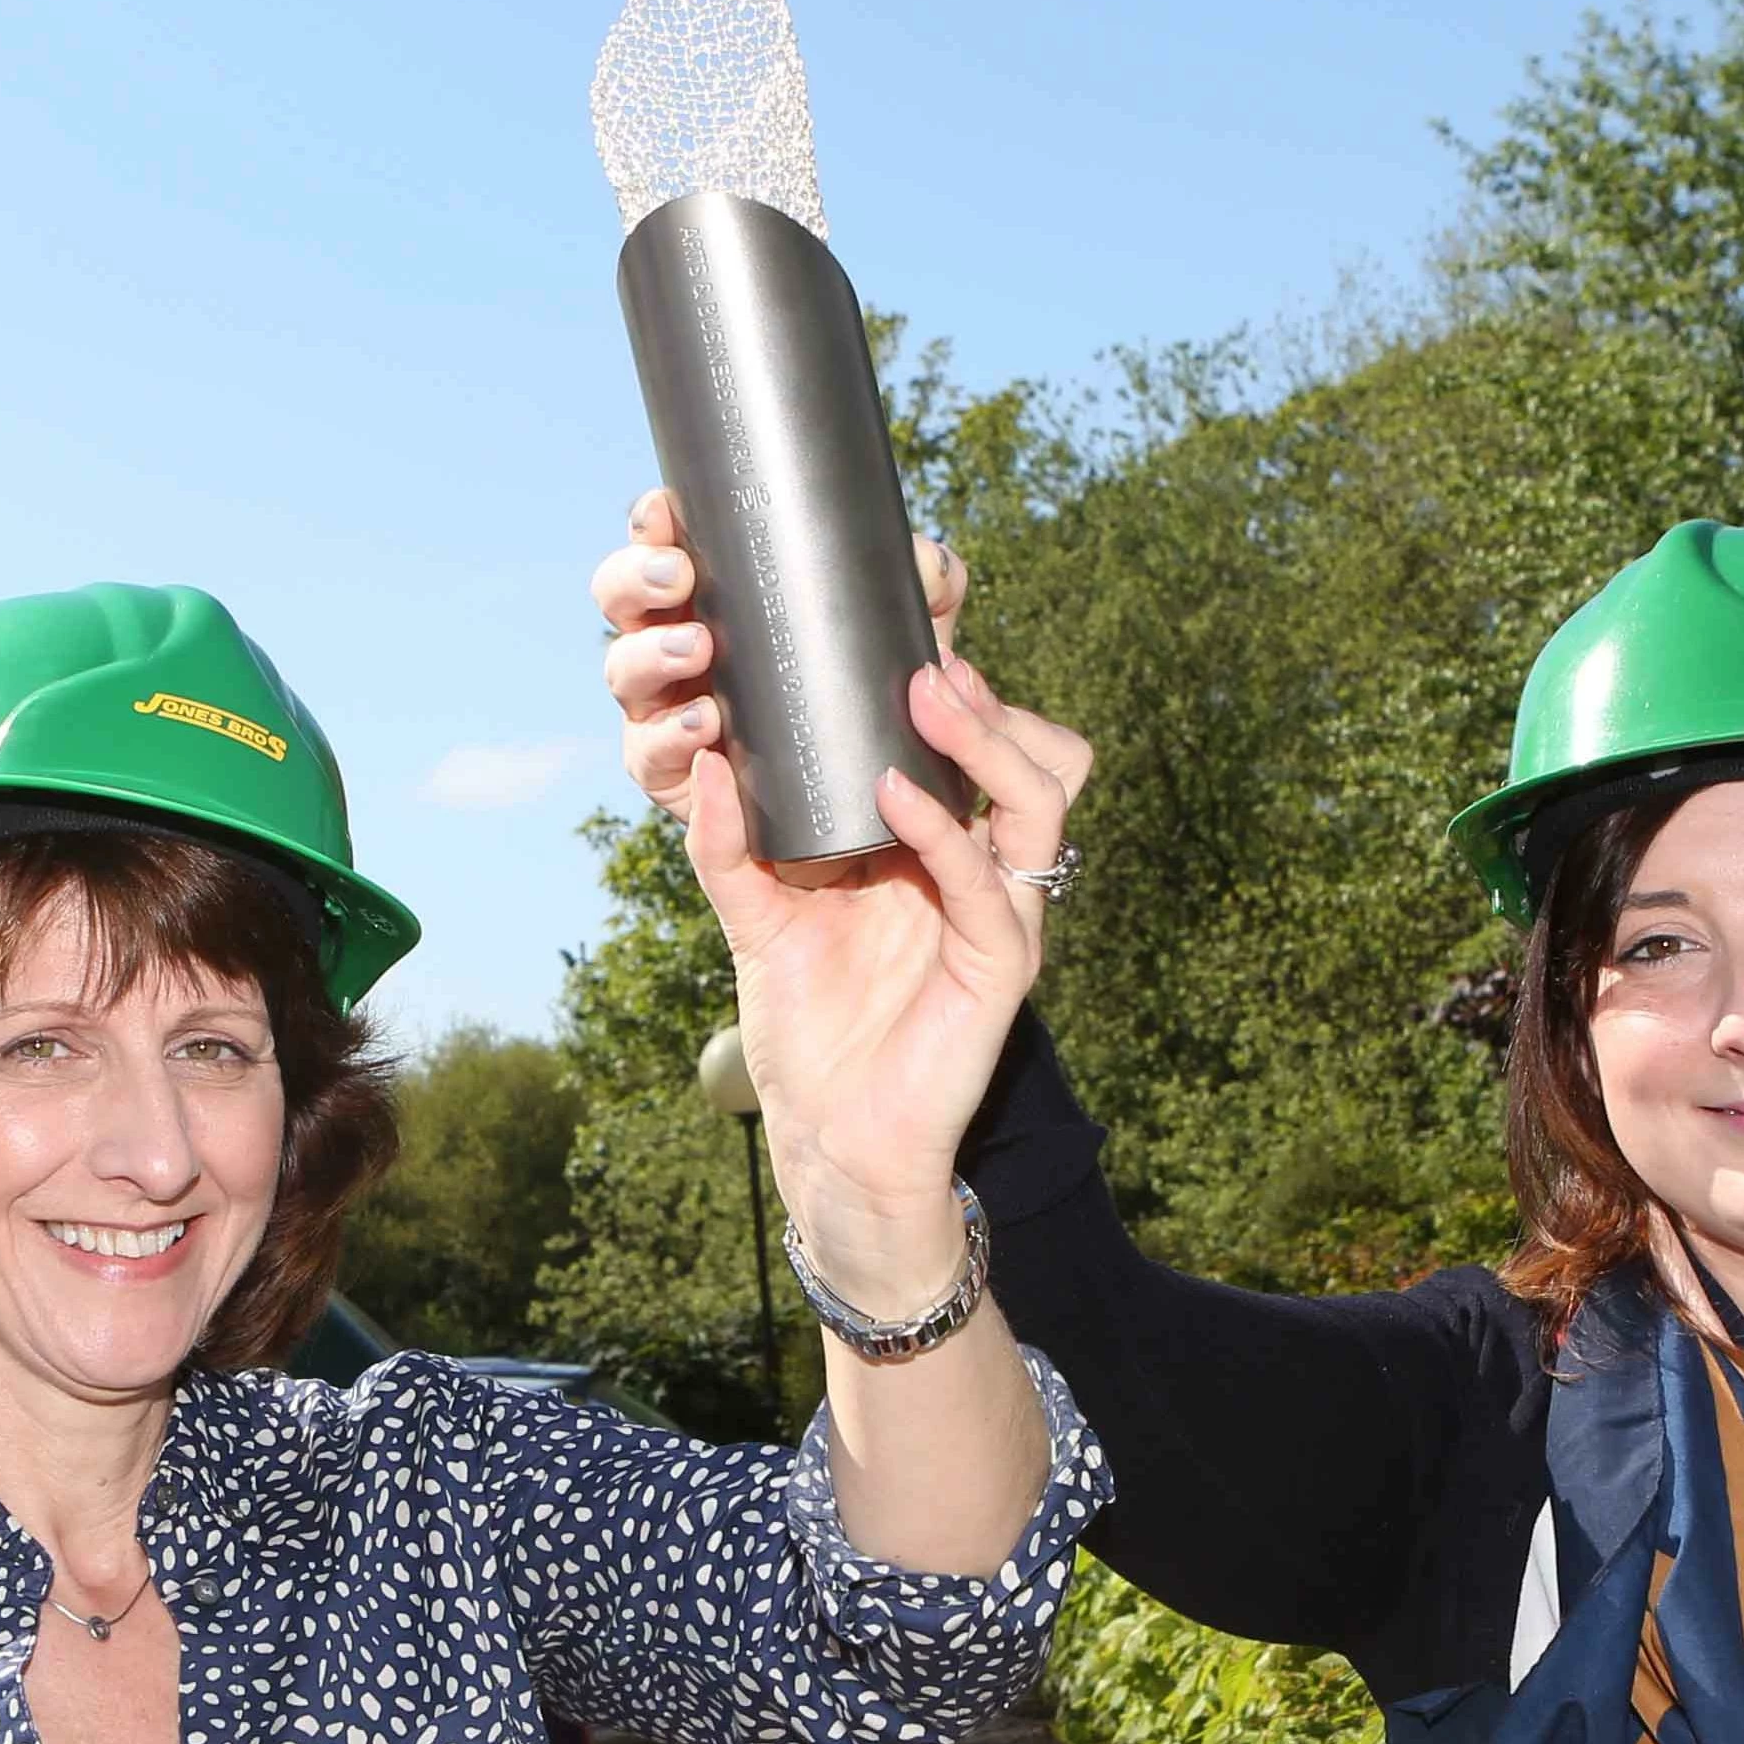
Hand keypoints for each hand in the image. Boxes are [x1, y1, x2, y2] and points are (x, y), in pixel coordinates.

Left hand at [592, 490, 1095, 1309]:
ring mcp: (1005, 912)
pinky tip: (899, 795)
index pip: (976, 734)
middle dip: (987, 687)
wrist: (833, 1143)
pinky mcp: (1003, 968)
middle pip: (1036, 749)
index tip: (913, 600)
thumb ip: (730, 843)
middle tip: (923, 638)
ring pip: (1041, 796)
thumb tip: (701, 755)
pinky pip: (994, 882)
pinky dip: (946, 832)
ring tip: (928, 691)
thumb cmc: (811, 1029)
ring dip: (989, 738)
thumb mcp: (756, 916)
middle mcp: (987, 864)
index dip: (961, 664)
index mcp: (942, 840)